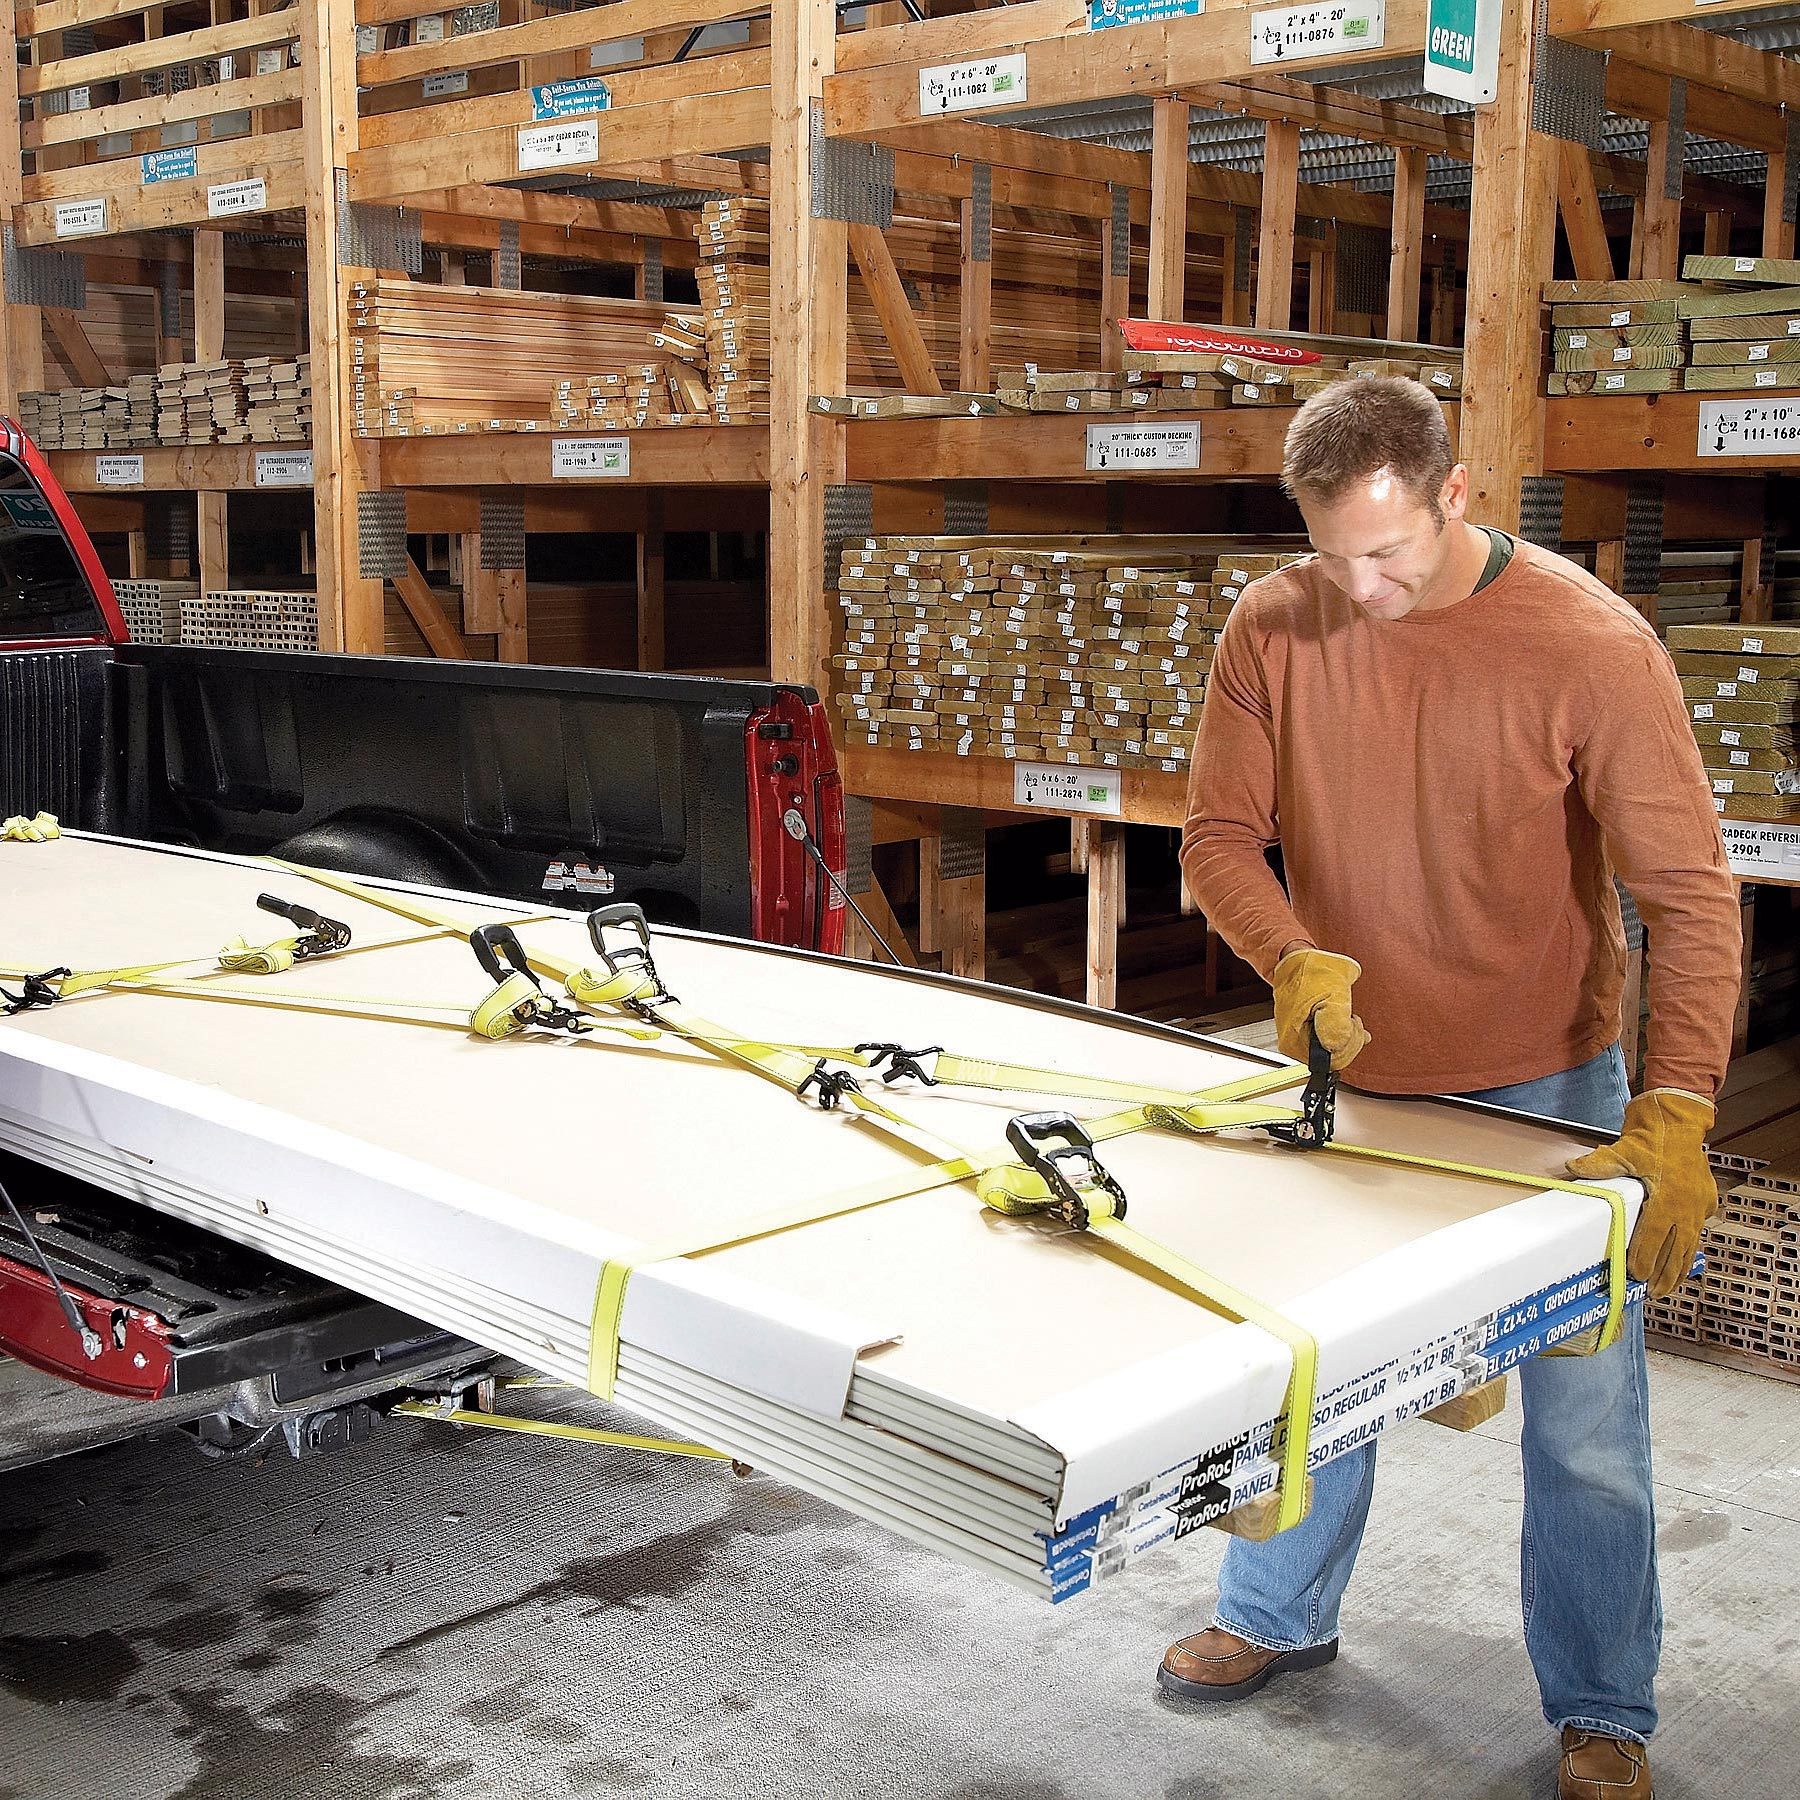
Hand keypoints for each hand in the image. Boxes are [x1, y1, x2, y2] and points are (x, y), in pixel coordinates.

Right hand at [1271, 947, 1369, 1071]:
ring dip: (1348, 1036)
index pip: (1331, 1060)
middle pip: (1334, 1059)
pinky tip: (1351, 1025)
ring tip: (1350, 1018)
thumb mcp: (1331, 995)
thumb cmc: (1309, 972)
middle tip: (1352, 1020)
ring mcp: (1301, 1039)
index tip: (1352, 1023)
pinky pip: (1331, 1044)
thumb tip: (1339, 1046)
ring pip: (1335, 1052)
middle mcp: (1295, 1044)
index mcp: (1294, 1041)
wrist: (1298, 960)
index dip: (1348, 1044)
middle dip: (1350, 1040)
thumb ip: (1337, 1024)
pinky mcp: (1308, 1034)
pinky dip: (1345, 1035)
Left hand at [1565, 1088, 1717, 1297]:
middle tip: (1654, 1292)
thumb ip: (1600, 1164)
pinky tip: (1684, 1260)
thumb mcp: (1624, 1148)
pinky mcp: (1704, 1199)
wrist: (1679, 1117)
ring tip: (1668, 1286)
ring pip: (1690, 1245)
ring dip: (1680, 1268)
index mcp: (1669, 1198)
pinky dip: (1689, 1248)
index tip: (1636, 1274)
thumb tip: (1572, 1169)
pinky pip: (1698, 1230)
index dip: (1646, 1258)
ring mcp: (1699, 1204)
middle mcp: (1688, 1206)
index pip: (1655, 1237)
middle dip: (1666, 1273)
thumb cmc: (1653, 1134)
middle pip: (1677, 1250)